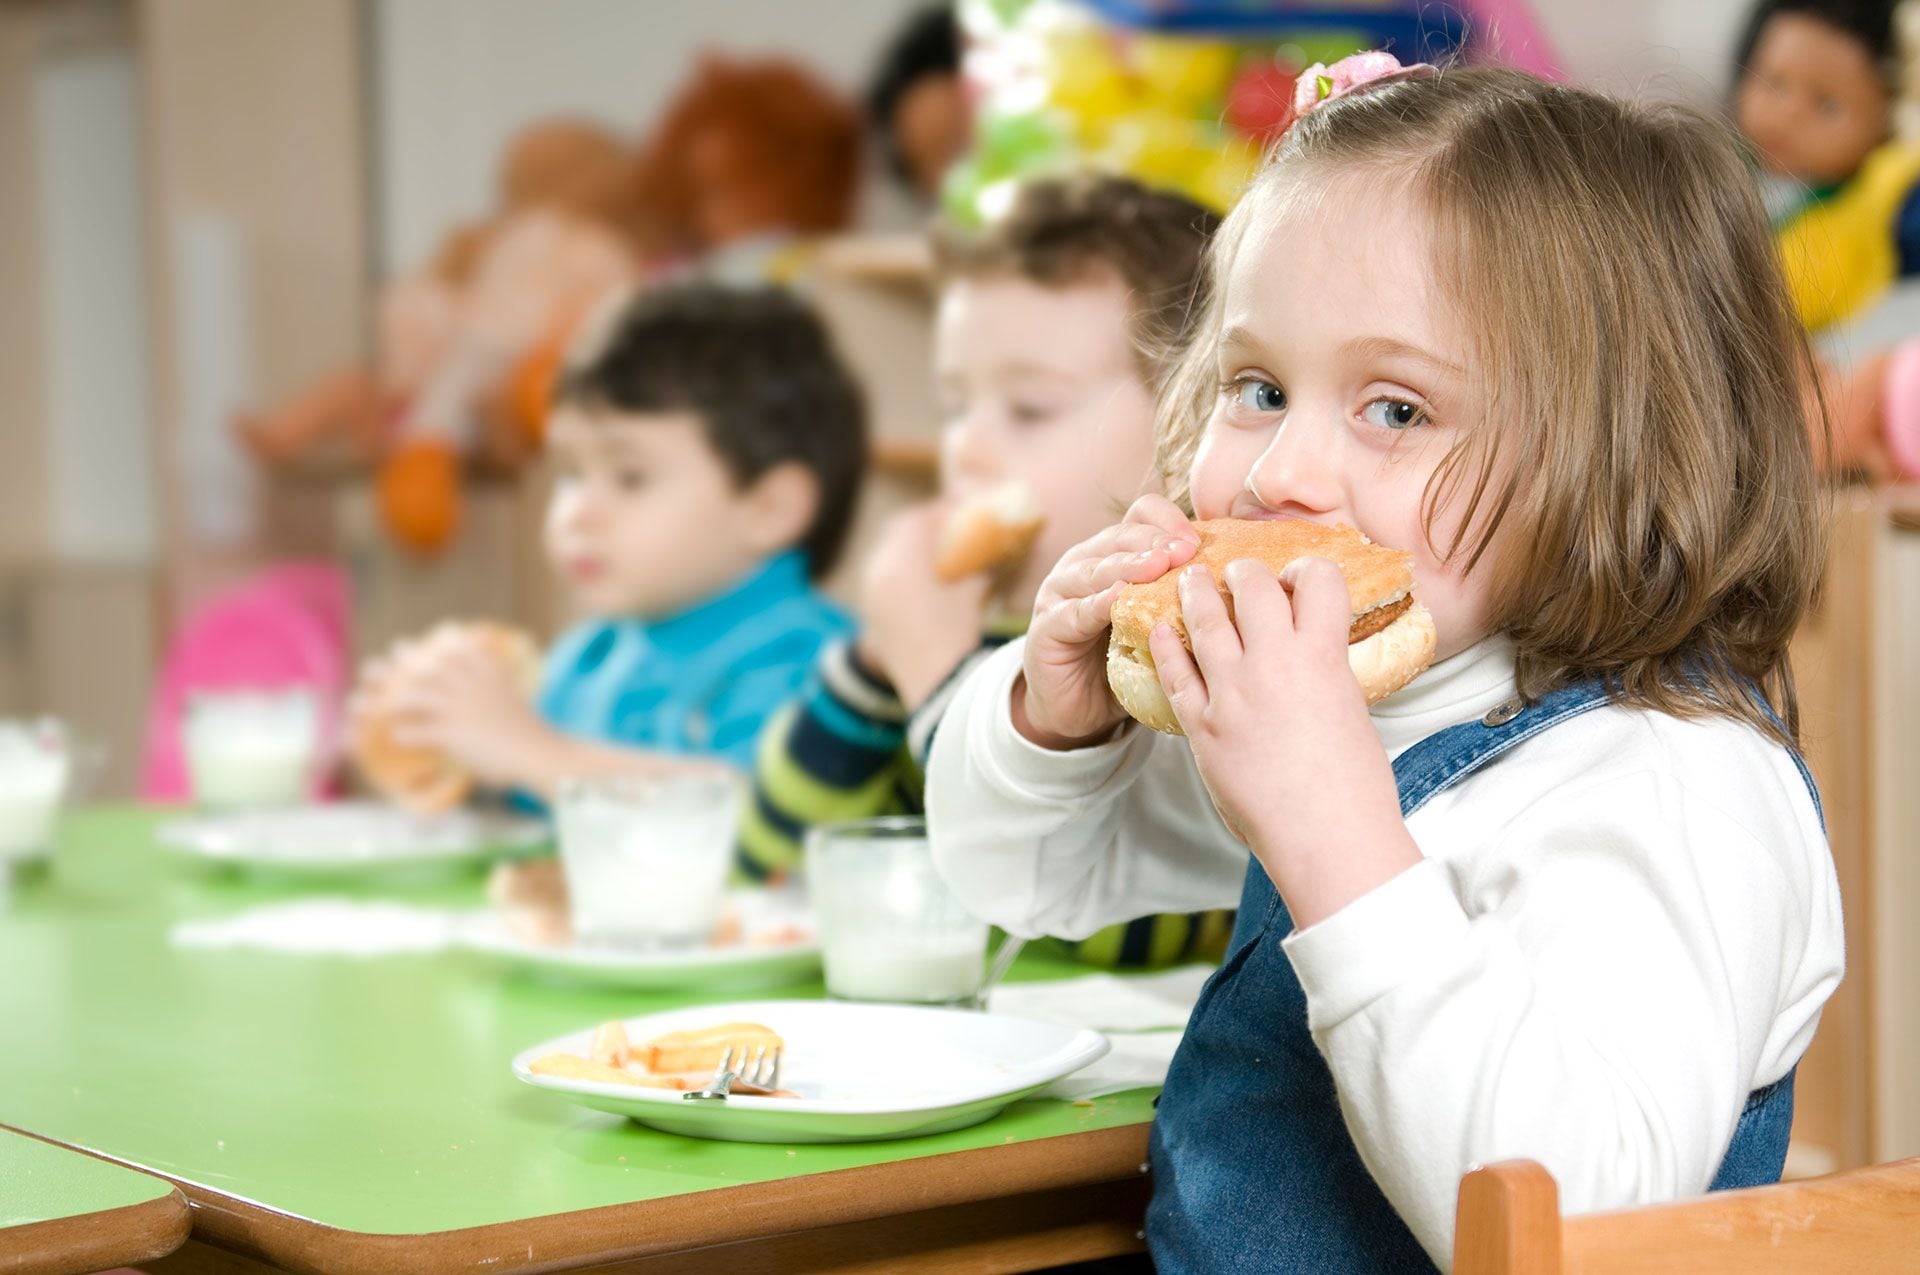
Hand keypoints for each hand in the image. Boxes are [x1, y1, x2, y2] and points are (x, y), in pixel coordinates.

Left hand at [381, 633, 555, 788]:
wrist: (539, 753)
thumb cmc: (529, 732)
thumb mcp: (512, 698)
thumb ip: (495, 687)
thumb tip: (487, 687)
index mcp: (488, 673)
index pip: (457, 651)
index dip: (437, 646)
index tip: (423, 644)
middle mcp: (471, 685)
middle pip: (429, 667)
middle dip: (405, 661)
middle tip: (388, 660)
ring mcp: (461, 707)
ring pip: (417, 695)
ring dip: (396, 701)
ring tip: (384, 708)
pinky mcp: (453, 732)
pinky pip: (418, 731)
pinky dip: (404, 734)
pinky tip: (398, 737)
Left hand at [856, 503, 993, 708]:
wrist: (935, 681)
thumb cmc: (959, 631)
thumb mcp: (974, 589)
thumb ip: (983, 561)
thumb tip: (1001, 543)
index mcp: (902, 559)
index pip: (918, 519)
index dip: (940, 511)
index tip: (958, 511)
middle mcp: (879, 570)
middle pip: (897, 532)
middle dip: (921, 525)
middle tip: (946, 527)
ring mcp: (870, 592)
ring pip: (887, 554)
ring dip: (908, 547)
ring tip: (936, 552)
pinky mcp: (871, 611)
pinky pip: (882, 577)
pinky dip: (899, 570)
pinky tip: (923, 581)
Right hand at [1014, 494, 1198, 749]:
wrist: (1077, 709)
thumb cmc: (1126, 662)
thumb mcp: (1161, 624)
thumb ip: (1187, 602)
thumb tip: (1245, 592)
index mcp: (1115, 553)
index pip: (1141, 516)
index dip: (1168, 521)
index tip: (1198, 541)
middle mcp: (1084, 563)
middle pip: (1120, 536)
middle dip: (1155, 540)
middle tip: (1186, 550)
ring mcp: (1060, 593)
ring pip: (1095, 568)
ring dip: (1129, 565)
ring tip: (1158, 565)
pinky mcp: (1047, 628)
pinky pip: (1074, 611)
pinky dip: (1096, 604)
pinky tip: (1118, 601)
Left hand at [1149, 556, 1418, 928]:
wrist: (1327, 838)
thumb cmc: (1355, 785)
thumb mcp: (1353, 710)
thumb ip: (1326, 676)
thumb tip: (1314, 663)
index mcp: (1324, 657)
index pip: (1318, 580)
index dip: (1309, 569)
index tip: (1298, 576)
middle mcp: (1275, 664)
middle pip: (1253, 587)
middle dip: (1245, 572)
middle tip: (1237, 571)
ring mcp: (1233, 693)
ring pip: (1205, 621)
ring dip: (1197, 593)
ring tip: (1191, 580)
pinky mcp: (1203, 727)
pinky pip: (1176, 675)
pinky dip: (1166, 647)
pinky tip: (1159, 630)